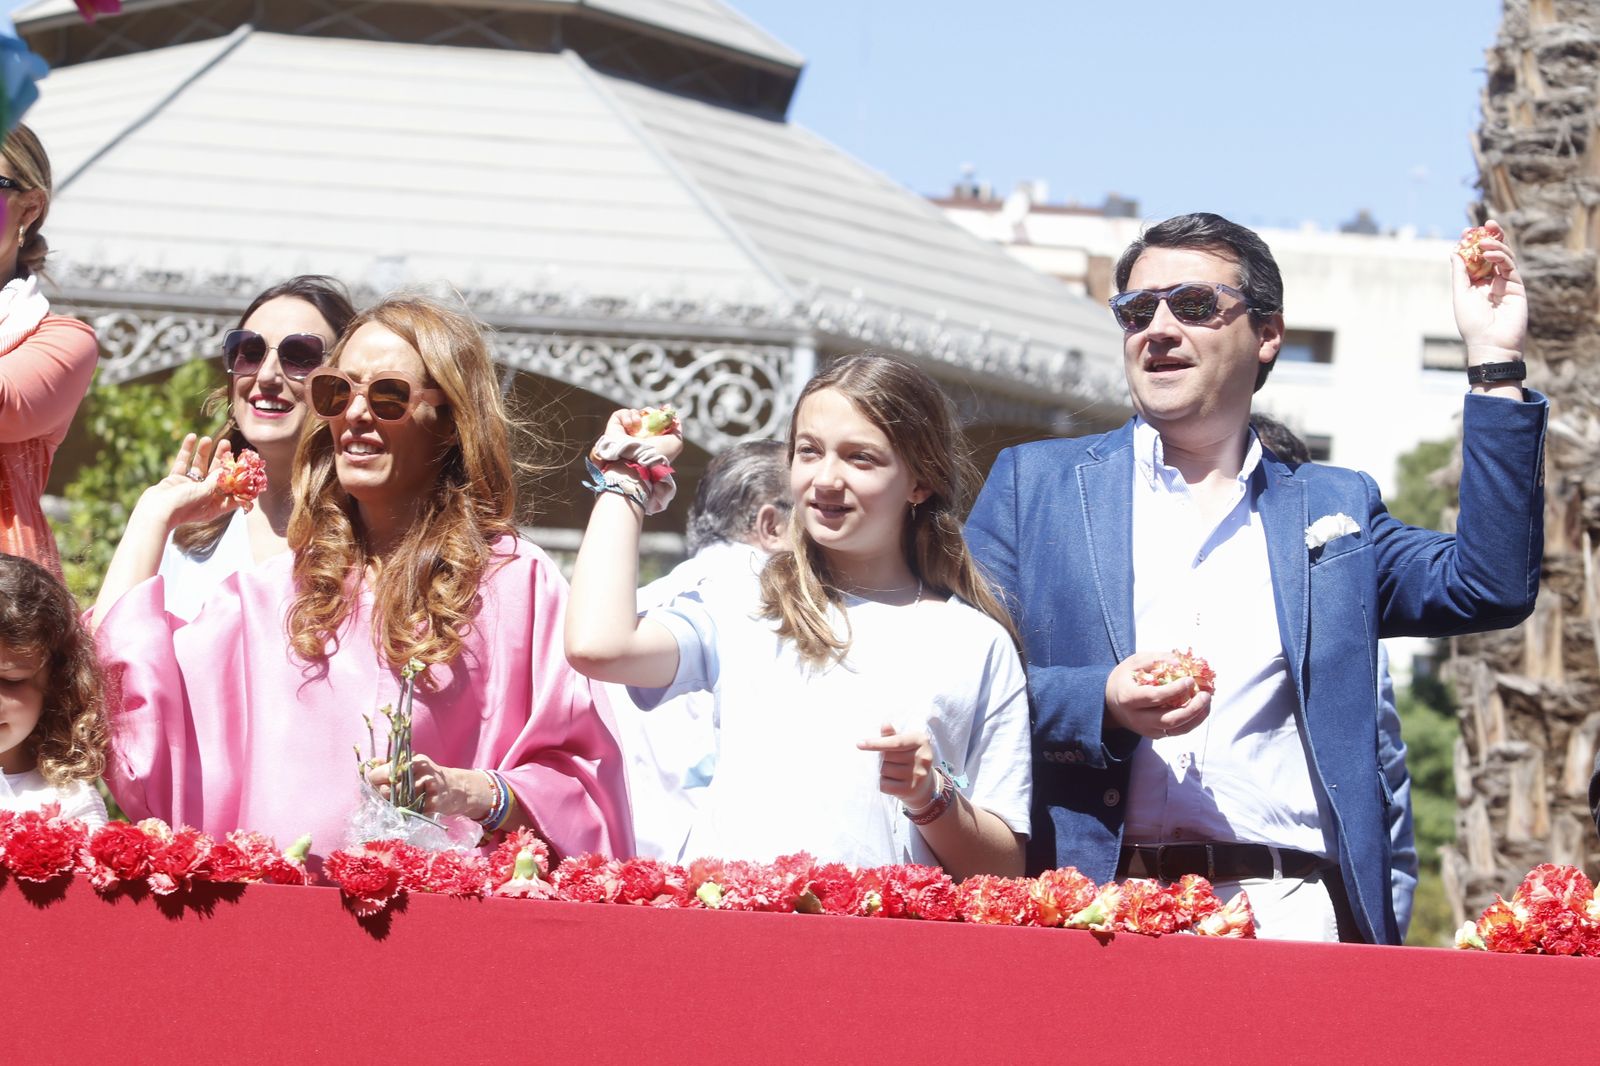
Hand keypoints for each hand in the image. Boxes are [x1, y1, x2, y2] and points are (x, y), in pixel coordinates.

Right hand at [140, 434, 244, 531]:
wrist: (156, 511)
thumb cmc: (184, 505)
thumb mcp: (206, 492)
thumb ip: (216, 480)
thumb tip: (226, 470)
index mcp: (214, 505)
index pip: (231, 492)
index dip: (239, 481)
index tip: (247, 467)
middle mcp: (203, 496)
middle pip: (215, 475)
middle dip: (221, 459)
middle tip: (226, 444)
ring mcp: (188, 488)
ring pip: (199, 467)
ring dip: (203, 452)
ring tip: (207, 439)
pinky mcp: (175, 480)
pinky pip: (182, 463)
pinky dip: (187, 451)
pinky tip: (192, 437)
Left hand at [364, 754, 490, 819]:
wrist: (458, 789)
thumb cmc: (430, 777)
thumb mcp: (414, 765)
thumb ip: (392, 764)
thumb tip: (371, 762)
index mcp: (413, 761)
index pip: (382, 772)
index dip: (376, 780)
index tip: (378, 783)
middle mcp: (420, 773)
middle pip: (387, 790)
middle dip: (384, 796)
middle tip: (389, 797)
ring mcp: (427, 790)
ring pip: (396, 804)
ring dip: (394, 806)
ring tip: (400, 803)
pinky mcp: (432, 805)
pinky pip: (409, 813)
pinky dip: (406, 814)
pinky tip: (410, 810)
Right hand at [604, 408, 683, 464]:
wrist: (637, 461)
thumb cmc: (657, 454)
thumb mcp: (675, 442)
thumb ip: (677, 429)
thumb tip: (674, 417)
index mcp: (652, 440)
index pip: (656, 422)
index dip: (660, 415)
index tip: (665, 410)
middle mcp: (639, 436)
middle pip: (645, 415)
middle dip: (649, 413)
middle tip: (650, 416)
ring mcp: (626, 432)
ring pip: (633, 413)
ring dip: (637, 415)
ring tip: (637, 424)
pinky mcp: (614, 428)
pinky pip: (621, 414)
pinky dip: (627, 416)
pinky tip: (630, 426)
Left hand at [858, 724, 936, 808]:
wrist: (924, 786)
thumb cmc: (910, 759)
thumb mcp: (905, 744)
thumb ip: (893, 736)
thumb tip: (885, 724)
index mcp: (921, 740)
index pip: (895, 742)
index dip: (876, 743)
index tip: (859, 744)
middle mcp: (923, 757)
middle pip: (887, 756)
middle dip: (881, 758)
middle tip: (888, 761)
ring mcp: (918, 775)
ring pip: (884, 770)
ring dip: (881, 770)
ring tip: (892, 771)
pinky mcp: (911, 789)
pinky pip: (885, 785)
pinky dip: (882, 783)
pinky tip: (890, 781)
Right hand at [1105, 651, 1211, 738]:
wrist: (1110, 703)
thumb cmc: (1125, 679)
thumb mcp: (1134, 663)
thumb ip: (1155, 660)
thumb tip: (1180, 662)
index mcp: (1128, 698)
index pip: (1154, 697)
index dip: (1174, 690)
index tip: (1189, 680)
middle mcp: (1137, 718)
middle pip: (1168, 719)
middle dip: (1191, 709)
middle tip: (1205, 695)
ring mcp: (1146, 729)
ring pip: (1175, 730)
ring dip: (1196, 718)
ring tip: (1207, 703)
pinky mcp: (1154, 735)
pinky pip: (1176, 732)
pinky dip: (1192, 722)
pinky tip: (1201, 710)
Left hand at [1451, 220, 1526, 361]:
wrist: (1491, 343)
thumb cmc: (1472, 323)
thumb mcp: (1461, 294)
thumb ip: (1460, 273)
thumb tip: (1455, 251)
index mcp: (1476, 284)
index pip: (1476, 258)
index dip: (1472, 244)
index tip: (1466, 231)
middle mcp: (1491, 281)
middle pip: (1492, 254)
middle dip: (1490, 238)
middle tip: (1485, 224)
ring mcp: (1505, 283)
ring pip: (1503, 257)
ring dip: (1495, 245)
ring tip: (1484, 240)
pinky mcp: (1517, 286)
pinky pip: (1510, 266)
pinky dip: (1500, 257)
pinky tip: (1489, 253)